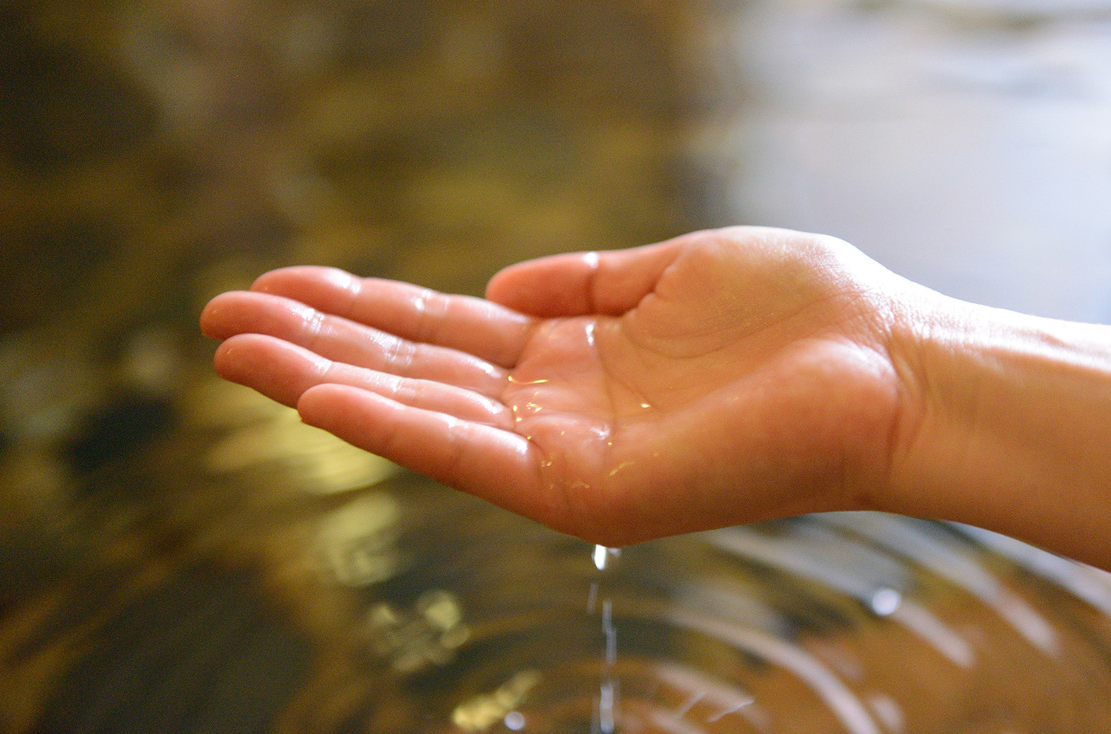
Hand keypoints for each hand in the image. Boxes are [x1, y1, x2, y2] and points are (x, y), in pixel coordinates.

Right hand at [200, 227, 908, 544]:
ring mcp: (571, 454)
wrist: (894, 366)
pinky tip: (321, 396)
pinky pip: (476, 456)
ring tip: (234, 350)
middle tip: (217, 318)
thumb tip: (500, 286)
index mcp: (577, 356)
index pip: (444, 333)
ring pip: (423, 417)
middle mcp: (560, 410)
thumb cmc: (803, 315)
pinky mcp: (594, 490)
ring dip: (324, 385)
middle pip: (414, 375)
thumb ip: (586, 282)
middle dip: (314, 348)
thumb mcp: (675, 272)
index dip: (361, 309)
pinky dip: (396, 427)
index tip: (281, 284)